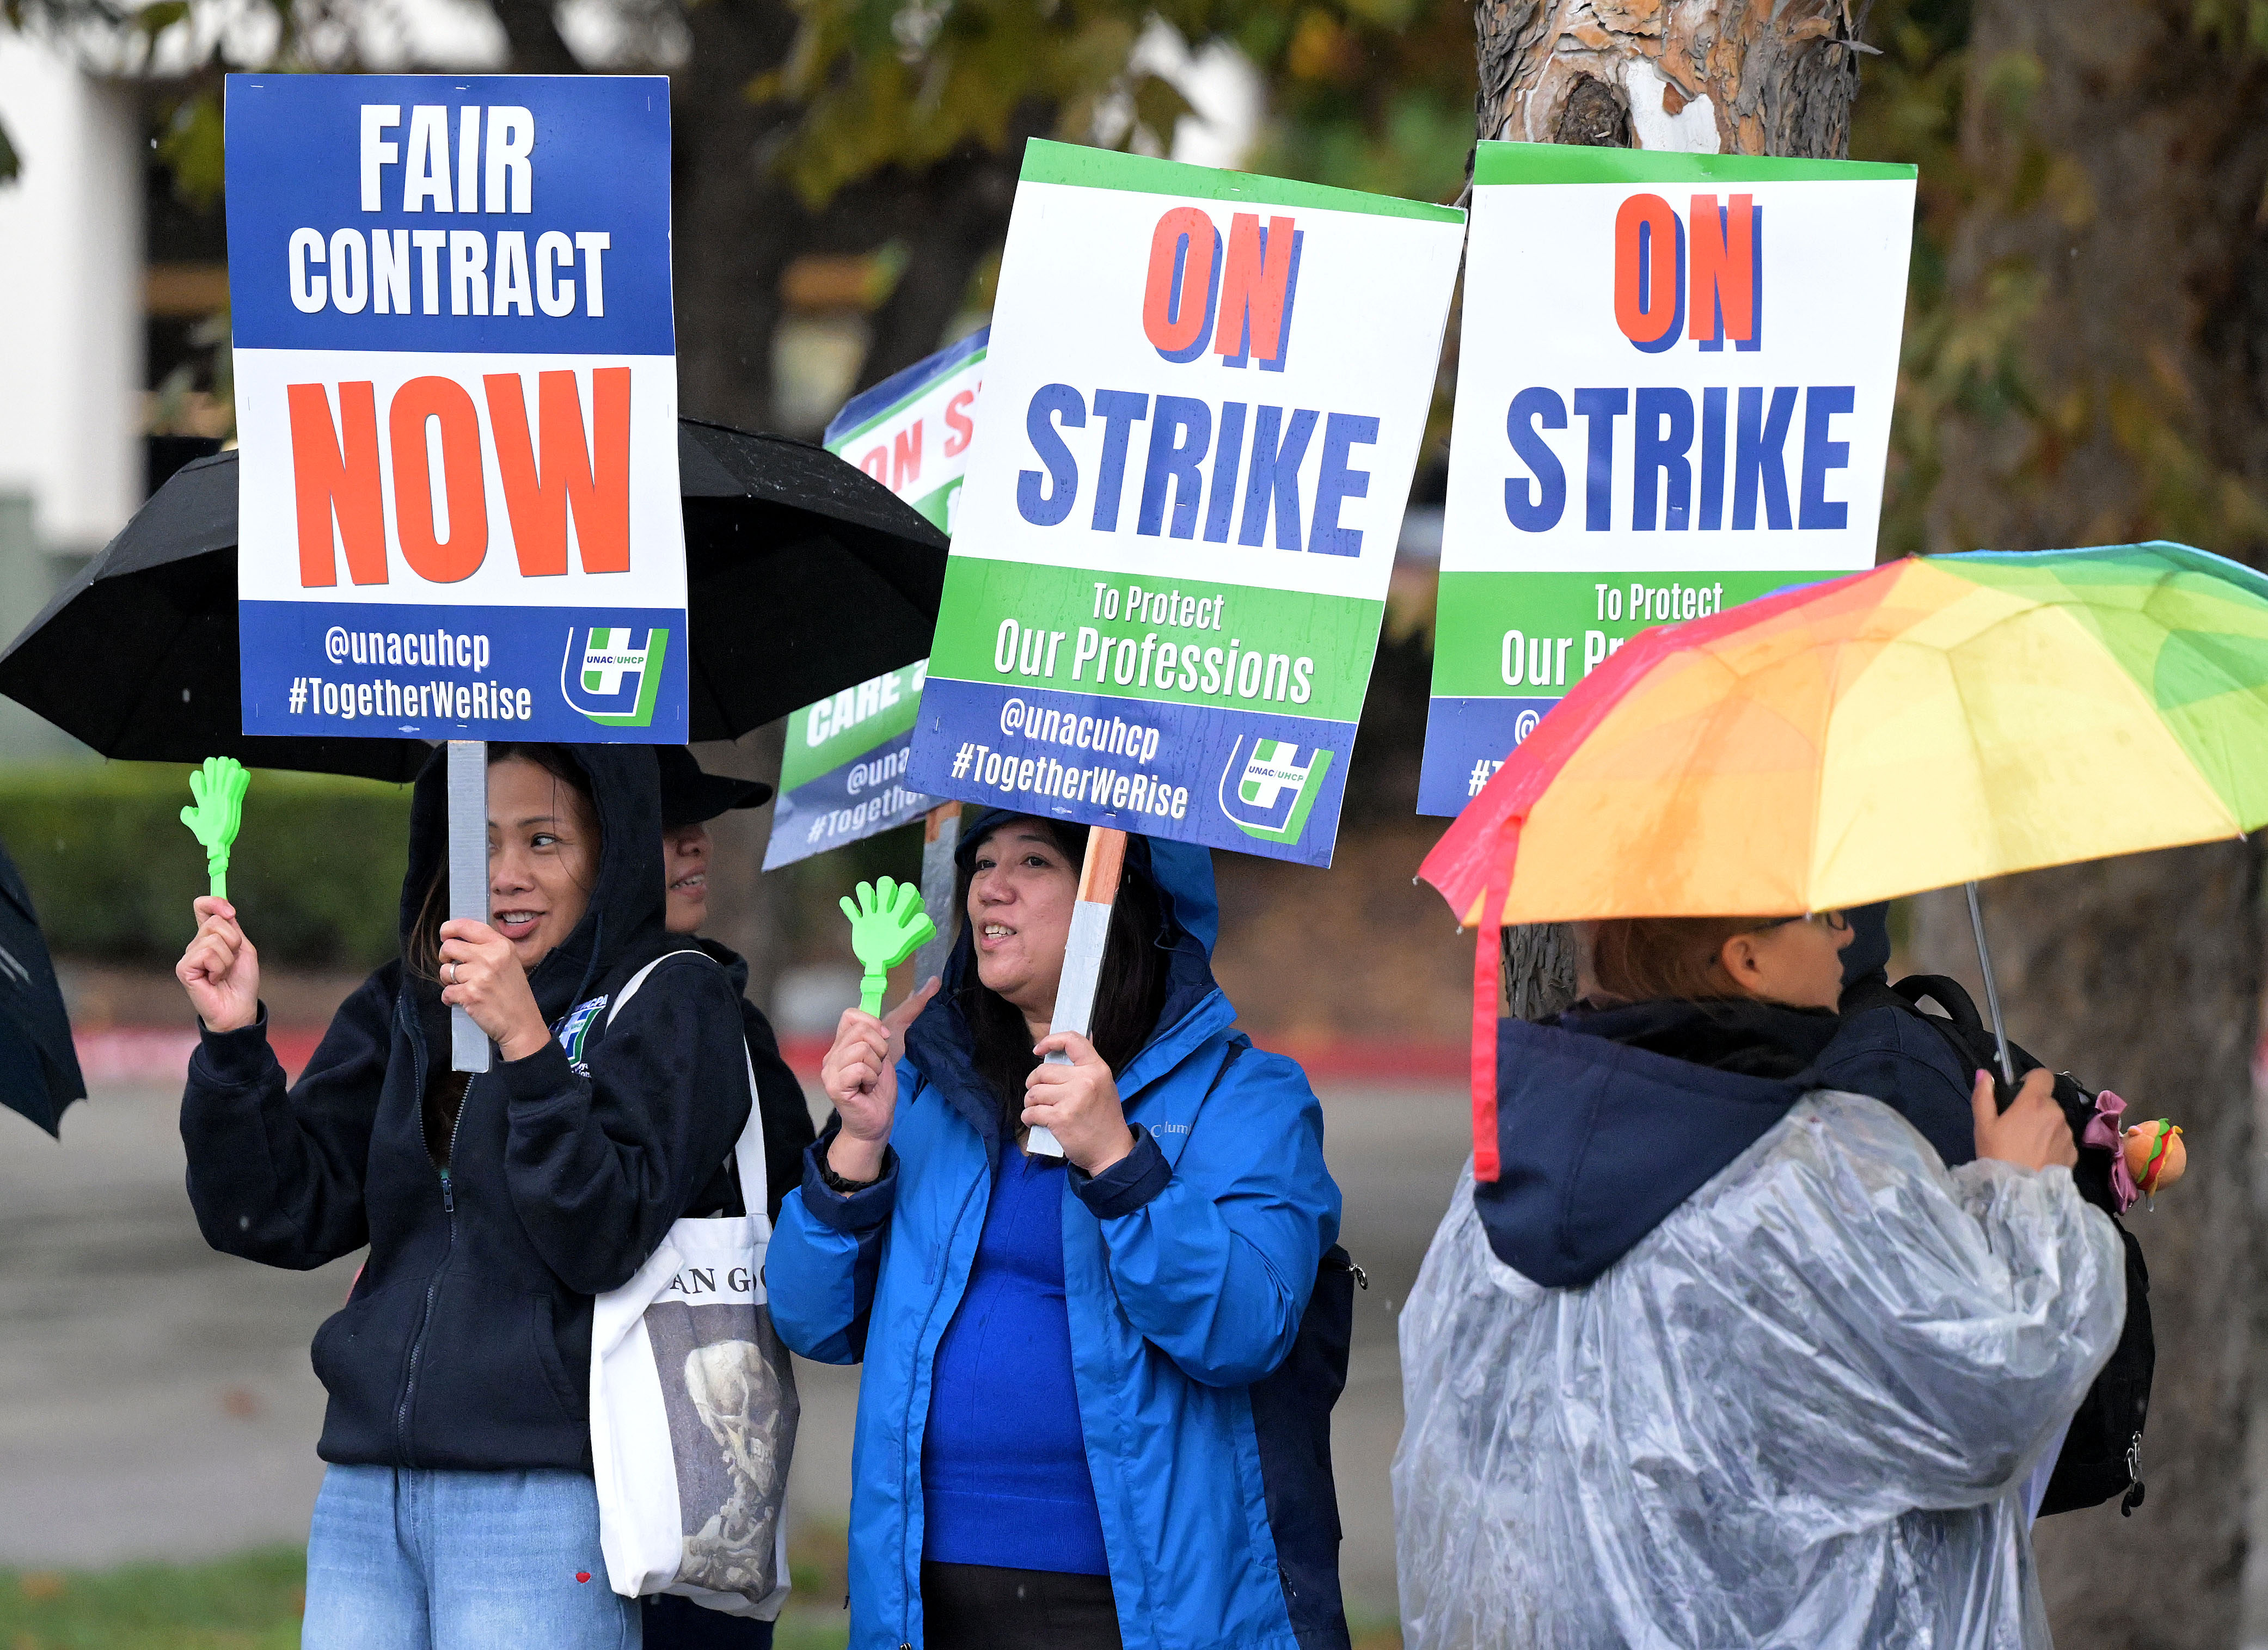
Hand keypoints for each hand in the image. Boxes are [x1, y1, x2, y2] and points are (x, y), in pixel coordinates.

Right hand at [177, 895, 258, 1031]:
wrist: (238, 1006)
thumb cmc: (241, 980)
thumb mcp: (243, 949)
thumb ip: (232, 928)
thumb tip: (225, 908)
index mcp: (210, 936)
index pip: (202, 907)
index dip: (214, 902)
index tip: (230, 912)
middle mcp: (196, 943)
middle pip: (215, 922)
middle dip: (233, 941)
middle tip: (232, 961)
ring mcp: (188, 956)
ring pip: (213, 939)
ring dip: (227, 958)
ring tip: (223, 973)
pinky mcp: (184, 968)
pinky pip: (207, 954)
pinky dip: (219, 967)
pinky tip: (214, 979)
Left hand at [438, 918, 548, 1061]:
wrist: (521, 1023)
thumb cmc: (514, 993)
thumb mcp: (509, 961)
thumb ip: (488, 947)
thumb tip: (457, 939)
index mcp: (501, 945)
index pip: (466, 926)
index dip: (449, 929)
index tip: (445, 935)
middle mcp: (491, 957)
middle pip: (449, 947)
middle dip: (446, 958)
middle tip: (454, 967)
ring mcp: (480, 976)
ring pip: (445, 970)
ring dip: (449, 980)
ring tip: (463, 986)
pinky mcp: (470, 994)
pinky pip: (446, 991)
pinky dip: (450, 998)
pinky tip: (463, 1000)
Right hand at [822, 977, 939, 1183]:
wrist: (876, 1121)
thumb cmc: (881, 1088)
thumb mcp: (897, 1043)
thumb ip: (911, 1011)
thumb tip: (933, 982)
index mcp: (842, 1043)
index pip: (851, 1014)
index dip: (872, 1025)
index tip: (884, 1042)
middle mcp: (831, 1054)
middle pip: (861, 1031)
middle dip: (881, 1049)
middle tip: (877, 1069)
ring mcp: (830, 1070)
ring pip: (862, 1049)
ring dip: (877, 1067)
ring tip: (871, 1081)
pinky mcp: (835, 1086)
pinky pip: (860, 1068)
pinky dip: (871, 1078)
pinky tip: (867, 1089)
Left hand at [1025, 1032, 1136, 1174]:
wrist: (1111, 1151)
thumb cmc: (1104, 1119)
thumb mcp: (1103, 1086)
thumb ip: (1086, 1067)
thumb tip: (1068, 1044)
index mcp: (1097, 1069)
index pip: (1072, 1040)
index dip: (1051, 1041)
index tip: (1038, 1049)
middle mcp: (1086, 1080)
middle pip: (1044, 1071)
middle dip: (1034, 1082)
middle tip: (1037, 1093)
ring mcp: (1073, 1099)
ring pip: (1035, 1091)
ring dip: (1031, 1101)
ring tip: (1037, 1108)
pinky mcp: (1060, 1118)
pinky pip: (1032, 1111)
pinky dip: (1028, 1117)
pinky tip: (1034, 1121)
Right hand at [1973, 1067, 2077, 1172]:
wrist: (2019, 1192)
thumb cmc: (1997, 1154)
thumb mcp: (1983, 1125)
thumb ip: (1984, 1095)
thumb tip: (1984, 1073)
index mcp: (2034, 1102)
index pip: (2043, 1075)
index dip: (2031, 1080)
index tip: (2020, 1093)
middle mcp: (2056, 1114)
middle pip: (2047, 1101)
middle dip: (2035, 1108)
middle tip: (2017, 1127)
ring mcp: (2067, 1134)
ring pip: (2056, 1120)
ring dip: (2045, 1126)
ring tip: (2028, 1145)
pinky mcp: (2073, 1152)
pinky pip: (2062, 1139)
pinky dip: (2052, 1143)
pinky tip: (2039, 1157)